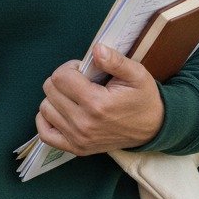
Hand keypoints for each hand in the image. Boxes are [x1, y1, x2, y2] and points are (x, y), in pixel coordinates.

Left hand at [35, 44, 164, 156]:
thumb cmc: (143, 98)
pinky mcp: (76, 149)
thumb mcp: (136, 74)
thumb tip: (96, 49)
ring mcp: (78, 139)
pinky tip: (61, 110)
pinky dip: (47, 119)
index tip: (83, 71)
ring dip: (56, 98)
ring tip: (75, 96)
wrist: (153, 128)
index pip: (60, 77)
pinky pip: (45, 133)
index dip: (70, 68)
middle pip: (50, 90)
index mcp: (97, 104)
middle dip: (63, 80)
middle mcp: (83, 124)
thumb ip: (115, 60)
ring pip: (45, 109)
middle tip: (80, 82)